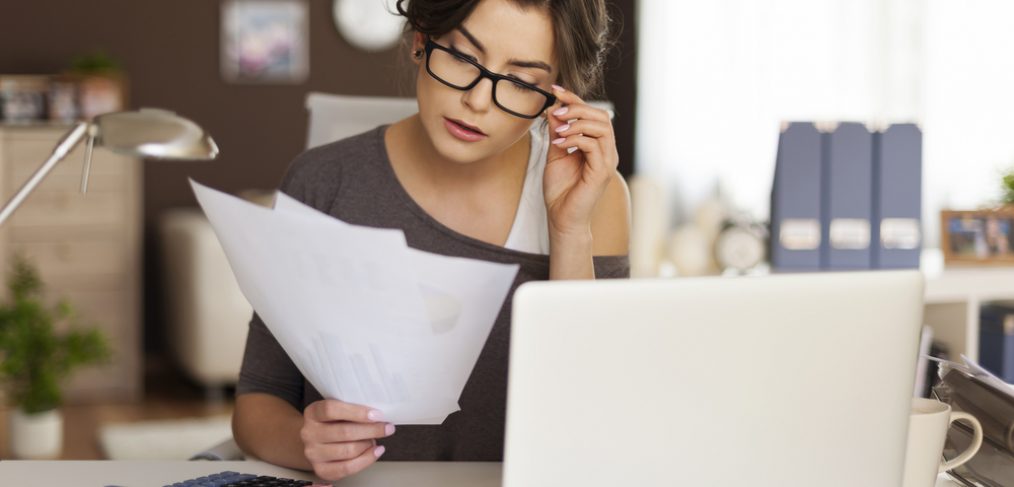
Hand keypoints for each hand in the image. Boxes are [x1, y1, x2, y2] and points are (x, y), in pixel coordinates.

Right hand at [301, 399, 393, 479]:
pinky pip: (347, 467)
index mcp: (313, 412)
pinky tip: (376, 451)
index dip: (356, 412)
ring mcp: (313, 453)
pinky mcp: (321, 470)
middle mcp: (308, 433)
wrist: (316, 441)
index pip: (331, 409)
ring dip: (368, 444)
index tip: (377, 414)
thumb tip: (379, 414)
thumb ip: (353, 408)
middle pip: (344, 432)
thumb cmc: (334, 422)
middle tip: (387, 427)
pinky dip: (367, 459)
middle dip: (371, 430)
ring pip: (348, 450)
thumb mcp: (338, 409)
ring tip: (376, 439)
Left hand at [543, 85, 618, 237]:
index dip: (575, 99)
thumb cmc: (560, 190)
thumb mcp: (555, 154)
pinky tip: (559, 142)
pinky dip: (575, 138)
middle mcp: (607, 151)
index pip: (592, 114)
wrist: (561, 218)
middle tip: (556, 110)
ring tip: (557, 129)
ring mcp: (607, 161)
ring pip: (601, 127)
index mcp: (598, 146)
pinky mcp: (602, 172)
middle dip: (577, 108)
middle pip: (601, 116)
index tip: (555, 90)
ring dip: (576, 122)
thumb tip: (553, 109)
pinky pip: (593, 145)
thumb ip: (557, 132)